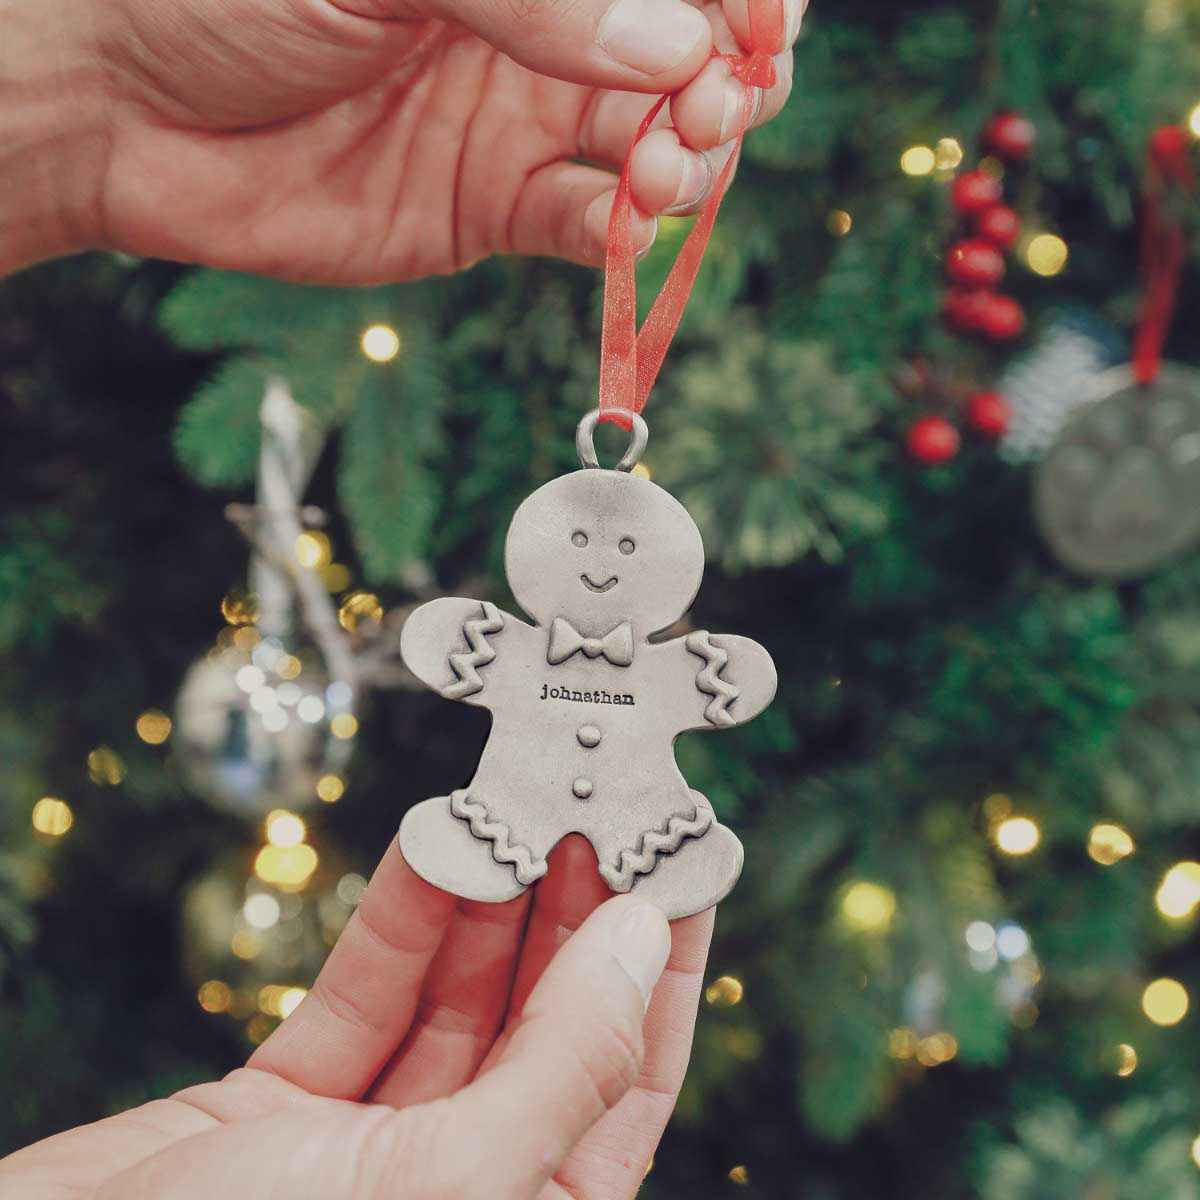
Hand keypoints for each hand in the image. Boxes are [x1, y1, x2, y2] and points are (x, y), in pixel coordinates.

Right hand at [0, 837, 714, 1199]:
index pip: (626, 1079)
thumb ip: (559, 1066)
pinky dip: (405, 919)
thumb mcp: (446, 1187)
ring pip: (458, 996)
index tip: (681, 865)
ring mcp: (375, 1145)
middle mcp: (467, 1182)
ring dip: (491, 898)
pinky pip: (369, 992)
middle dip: (574, 911)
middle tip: (598, 805)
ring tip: (524, 803)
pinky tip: (439, 844)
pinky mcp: (289, 1104)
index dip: (658, 968)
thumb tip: (640, 940)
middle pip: (545, 1022)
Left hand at [2, 0, 800, 277]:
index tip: (760, 31)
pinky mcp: (495, 209)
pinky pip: (592, 225)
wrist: (123, 105)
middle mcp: (545, 29)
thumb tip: (676, 45)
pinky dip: (626, 231)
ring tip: (664, 166)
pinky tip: (626, 222)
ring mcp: (524, 122)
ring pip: (656, 146)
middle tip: (711, 105)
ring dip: (688, 162)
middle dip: (726, 82)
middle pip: (690, 57)